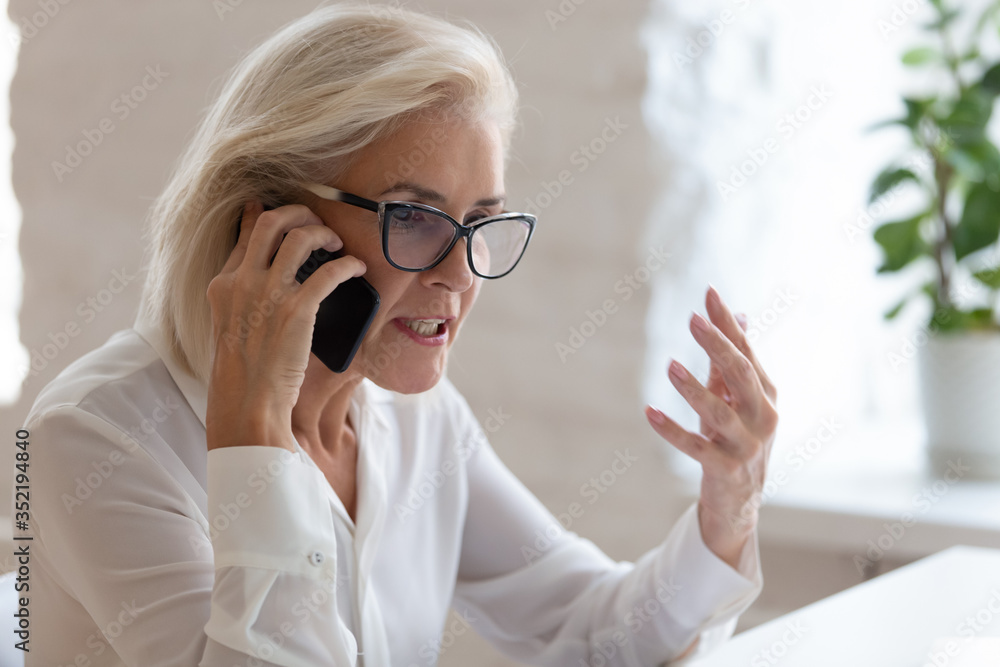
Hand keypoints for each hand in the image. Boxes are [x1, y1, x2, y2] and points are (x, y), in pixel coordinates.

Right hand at [204, 199, 366, 450]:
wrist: (247, 402)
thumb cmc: (244, 372)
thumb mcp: (231, 326)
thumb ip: (242, 296)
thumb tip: (257, 276)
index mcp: (224, 284)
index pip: (247, 234)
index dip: (265, 215)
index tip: (276, 207)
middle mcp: (243, 281)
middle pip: (272, 222)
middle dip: (299, 213)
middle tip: (316, 224)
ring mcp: (269, 294)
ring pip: (300, 238)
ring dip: (324, 233)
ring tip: (337, 243)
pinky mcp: (296, 310)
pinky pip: (329, 272)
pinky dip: (347, 265)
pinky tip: (356, 268)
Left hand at [644, 285, 778, 569]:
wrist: (740, 500)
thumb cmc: (735, 439)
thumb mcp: (735, 399)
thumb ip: (731, 361)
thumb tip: (736, 315)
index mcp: (766, 393)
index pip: (746, 351)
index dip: (728, 323)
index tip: (709, 293)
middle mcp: (763, 416)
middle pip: (740, 374)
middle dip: (716, 345)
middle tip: (692, 319)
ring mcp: (747, 444)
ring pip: (719, 411)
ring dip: (693, 387)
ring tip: (670, 365)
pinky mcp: (726, 469)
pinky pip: (695, 447)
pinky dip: (672, 430)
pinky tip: (649, 412)